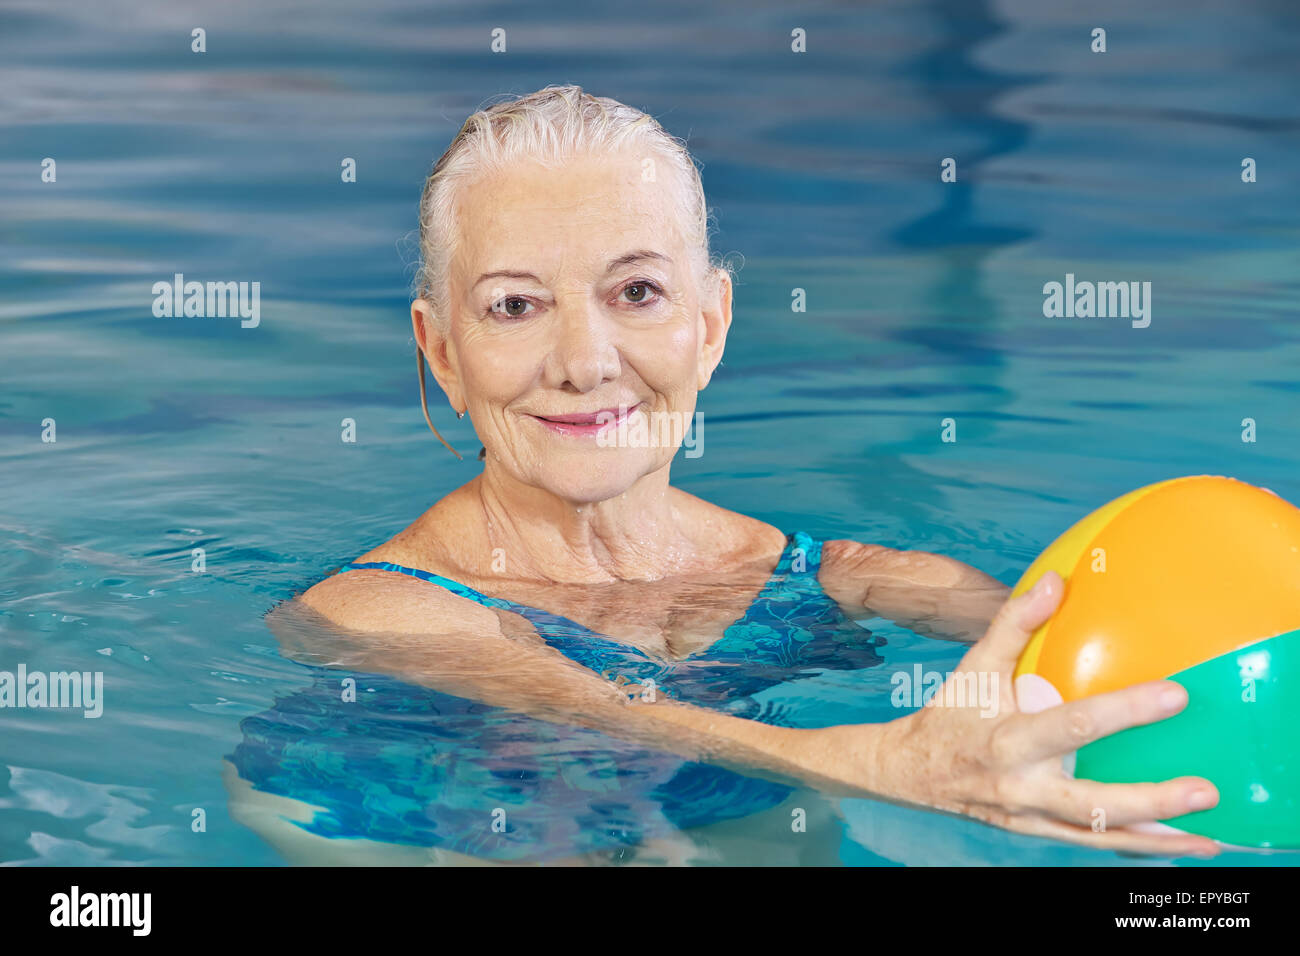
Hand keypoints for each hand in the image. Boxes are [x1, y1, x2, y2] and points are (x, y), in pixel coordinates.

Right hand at [820, 572, 1221, 856]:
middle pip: (1093, 803)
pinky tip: (1174, 847)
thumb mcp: (976, 666)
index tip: (1175, 695)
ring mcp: (1030, 817)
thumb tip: (1057, 580)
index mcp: (1007, 741)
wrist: (911, 772)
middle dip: (1151, 802)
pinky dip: (1133, 849)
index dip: (1125, 711)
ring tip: (1207, 838)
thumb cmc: (951, 712)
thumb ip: (1015, 623)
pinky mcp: (1036, 833)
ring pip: (1097, 837)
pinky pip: (1089, 846)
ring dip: (1155, 840)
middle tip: (1203, 791)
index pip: (1073, 724)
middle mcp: (1021, 787)